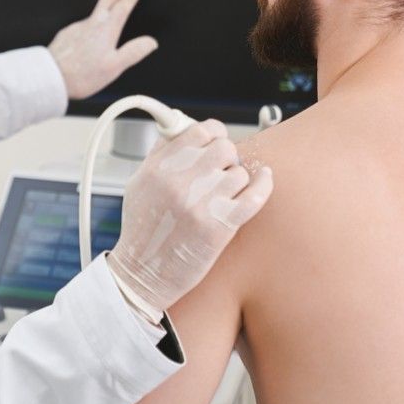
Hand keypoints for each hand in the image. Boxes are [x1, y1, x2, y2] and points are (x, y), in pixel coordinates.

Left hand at [48, 0, 157, 99]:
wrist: (50, 77)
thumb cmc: (81, 74)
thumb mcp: (114, 67)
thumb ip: (133, 52)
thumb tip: (151, 42)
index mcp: (105, 30)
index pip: (122, 7)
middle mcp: (91, 24)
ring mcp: (77, 28)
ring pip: (95, 11)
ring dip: (107, 2)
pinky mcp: (67, 34)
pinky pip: (83, 23)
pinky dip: (93, 20)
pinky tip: (93, 27)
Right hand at [108, 120, 273, 317]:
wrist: (144, 274)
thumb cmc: (142, 230)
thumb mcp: (139, 183)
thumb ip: (160, 153)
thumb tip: (182, 129)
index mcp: (159, 167)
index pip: (200, 131)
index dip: (213, 134)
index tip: (215, 143)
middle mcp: (180, 181)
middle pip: (225, 148)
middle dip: (226, 158)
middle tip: (220, 171)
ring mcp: (201, 204)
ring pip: (239, 172)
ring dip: (236, 180)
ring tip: (224, 193)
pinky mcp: (220, 226)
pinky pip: (255, 194)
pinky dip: (264, 184)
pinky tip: (264, 179)